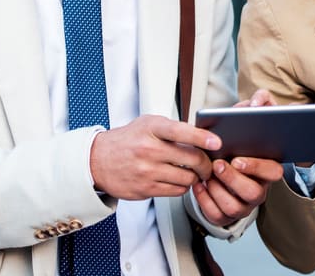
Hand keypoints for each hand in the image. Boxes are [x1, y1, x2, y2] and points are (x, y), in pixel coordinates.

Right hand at [89, 114, 221, 199]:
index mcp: (152, 128)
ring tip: (194, 172)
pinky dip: (183, 186)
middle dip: (206, 163)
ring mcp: (147, 171)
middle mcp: (149, 149)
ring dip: (196, 176)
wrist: (98, 160)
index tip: (216, 142)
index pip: (182, 131)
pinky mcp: (145, 189)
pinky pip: (176, 191)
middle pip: (191, 158)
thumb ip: (172, 129)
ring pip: (187, 177)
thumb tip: (202, 136)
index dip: (202, 137)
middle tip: (210, 164)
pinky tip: (181, 180)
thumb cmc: (128, 139)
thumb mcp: (148, 124)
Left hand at [191, 88, 283, 225]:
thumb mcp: (253, 119)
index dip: (257, 167)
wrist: (226, 160)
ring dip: (217, 190)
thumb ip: (260, 103)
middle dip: (232, 180)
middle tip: (217, 165)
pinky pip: (217, 215)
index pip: (273, 172)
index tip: (237, 159)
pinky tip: (198, 186)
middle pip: (253, 192)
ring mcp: (244, 205)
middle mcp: (260, 189)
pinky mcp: (227, 215)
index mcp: (268, 168)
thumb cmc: (241, 139)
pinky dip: (205, 201)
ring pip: (234, 207)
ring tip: (205, 176)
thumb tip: (256, 103)